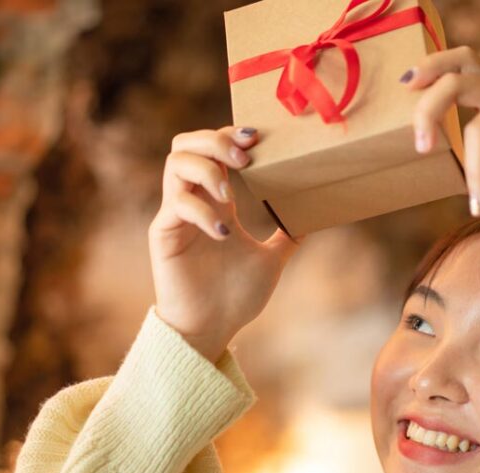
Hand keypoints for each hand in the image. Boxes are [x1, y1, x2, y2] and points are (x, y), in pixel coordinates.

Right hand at [149, 126, 301, 363]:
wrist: (211, 330)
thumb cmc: (235, 297)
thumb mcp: (272, 260)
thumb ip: (288, 236)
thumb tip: (315, 219)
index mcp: (216, 200)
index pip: (213, 149)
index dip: (231, 135)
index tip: (258, 139)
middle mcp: (193, 200)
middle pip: (186, 144)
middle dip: (215, 140)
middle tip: (244, 156)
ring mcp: (176, 215)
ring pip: (175, 163)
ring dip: (208, 169)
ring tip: (231, 193)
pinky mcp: (164, 234)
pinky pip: (177, 205)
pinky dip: (202, 211)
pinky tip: (223, 232)